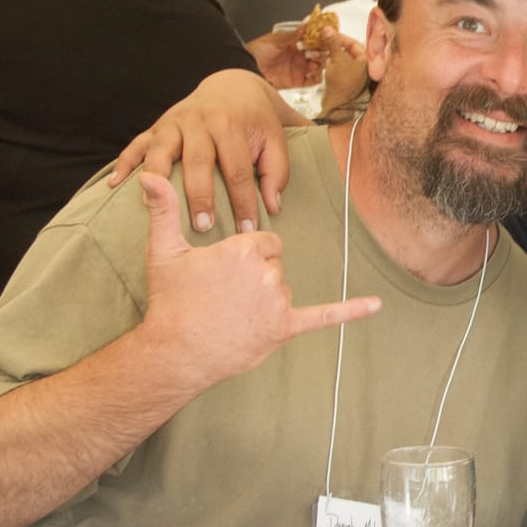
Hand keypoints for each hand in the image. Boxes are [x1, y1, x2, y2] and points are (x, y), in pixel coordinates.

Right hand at [108, 69, 292, 233]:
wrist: (232, 86)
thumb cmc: (256, 121)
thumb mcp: (275, 140)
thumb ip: (276, 172)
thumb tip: (272, 207)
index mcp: (232, 124)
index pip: (238, 169)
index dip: (244, 201)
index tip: (248, 230)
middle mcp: (200, 121)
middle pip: (198, 161)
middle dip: (199, 195)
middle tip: (202, 227)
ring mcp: (174, 122)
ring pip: (161, 150)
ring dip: (157, 179)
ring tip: (153, 205)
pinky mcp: (157, 126)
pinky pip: (136, 144)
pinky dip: (125, 164)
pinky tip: (114, 185)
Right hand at [135, 172, 380, 383]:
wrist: (175, 351)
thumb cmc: (170, 301)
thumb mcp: (163, 250)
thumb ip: (163, 209)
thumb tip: (149, 175)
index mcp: (245, 249)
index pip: (265, 242)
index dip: (245, 256)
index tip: (223, 272)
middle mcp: (267, 273)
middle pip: (275, 264)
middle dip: (254, 277)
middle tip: (222, 296)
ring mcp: (278, 302)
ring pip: (283, 289)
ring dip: (265, 299)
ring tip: (231, 314)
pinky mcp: (285, 328)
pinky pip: (323, 317)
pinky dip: (350, 311)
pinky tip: (377, 305)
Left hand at [246, 27, 324, 88]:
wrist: (246, 68)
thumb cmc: (255, 52)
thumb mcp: (275, 40)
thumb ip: (293, 34)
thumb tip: (306, 23)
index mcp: (294, 44)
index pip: (313, 41)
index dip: (320, 38)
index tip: (326, 35)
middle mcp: (299, 57)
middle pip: (319, 54)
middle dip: (322, 50)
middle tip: (318, 48)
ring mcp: (299, 69)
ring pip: (319, 66)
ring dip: (320, 62)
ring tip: (313, 58)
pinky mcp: (298, 81)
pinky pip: (313, 81)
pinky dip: (317, 76)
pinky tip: (313, 70)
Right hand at [318, 33, 368, 114]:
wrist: (336, 106)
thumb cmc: (342, 84)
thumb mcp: (337, 59)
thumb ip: (333, 43)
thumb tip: (328, 29)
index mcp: (365, 61)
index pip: (354, 43)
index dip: (340, 37)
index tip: (329, 33)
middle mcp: (360, 67)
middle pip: (344, 50)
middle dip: (329, 45)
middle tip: (319, 40)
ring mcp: (351, 74)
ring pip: (336, 58)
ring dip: (324, 53)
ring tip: (312, 50)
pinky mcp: (341, 79)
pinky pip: (333, 66)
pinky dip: (324, 61)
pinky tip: (314, 59)